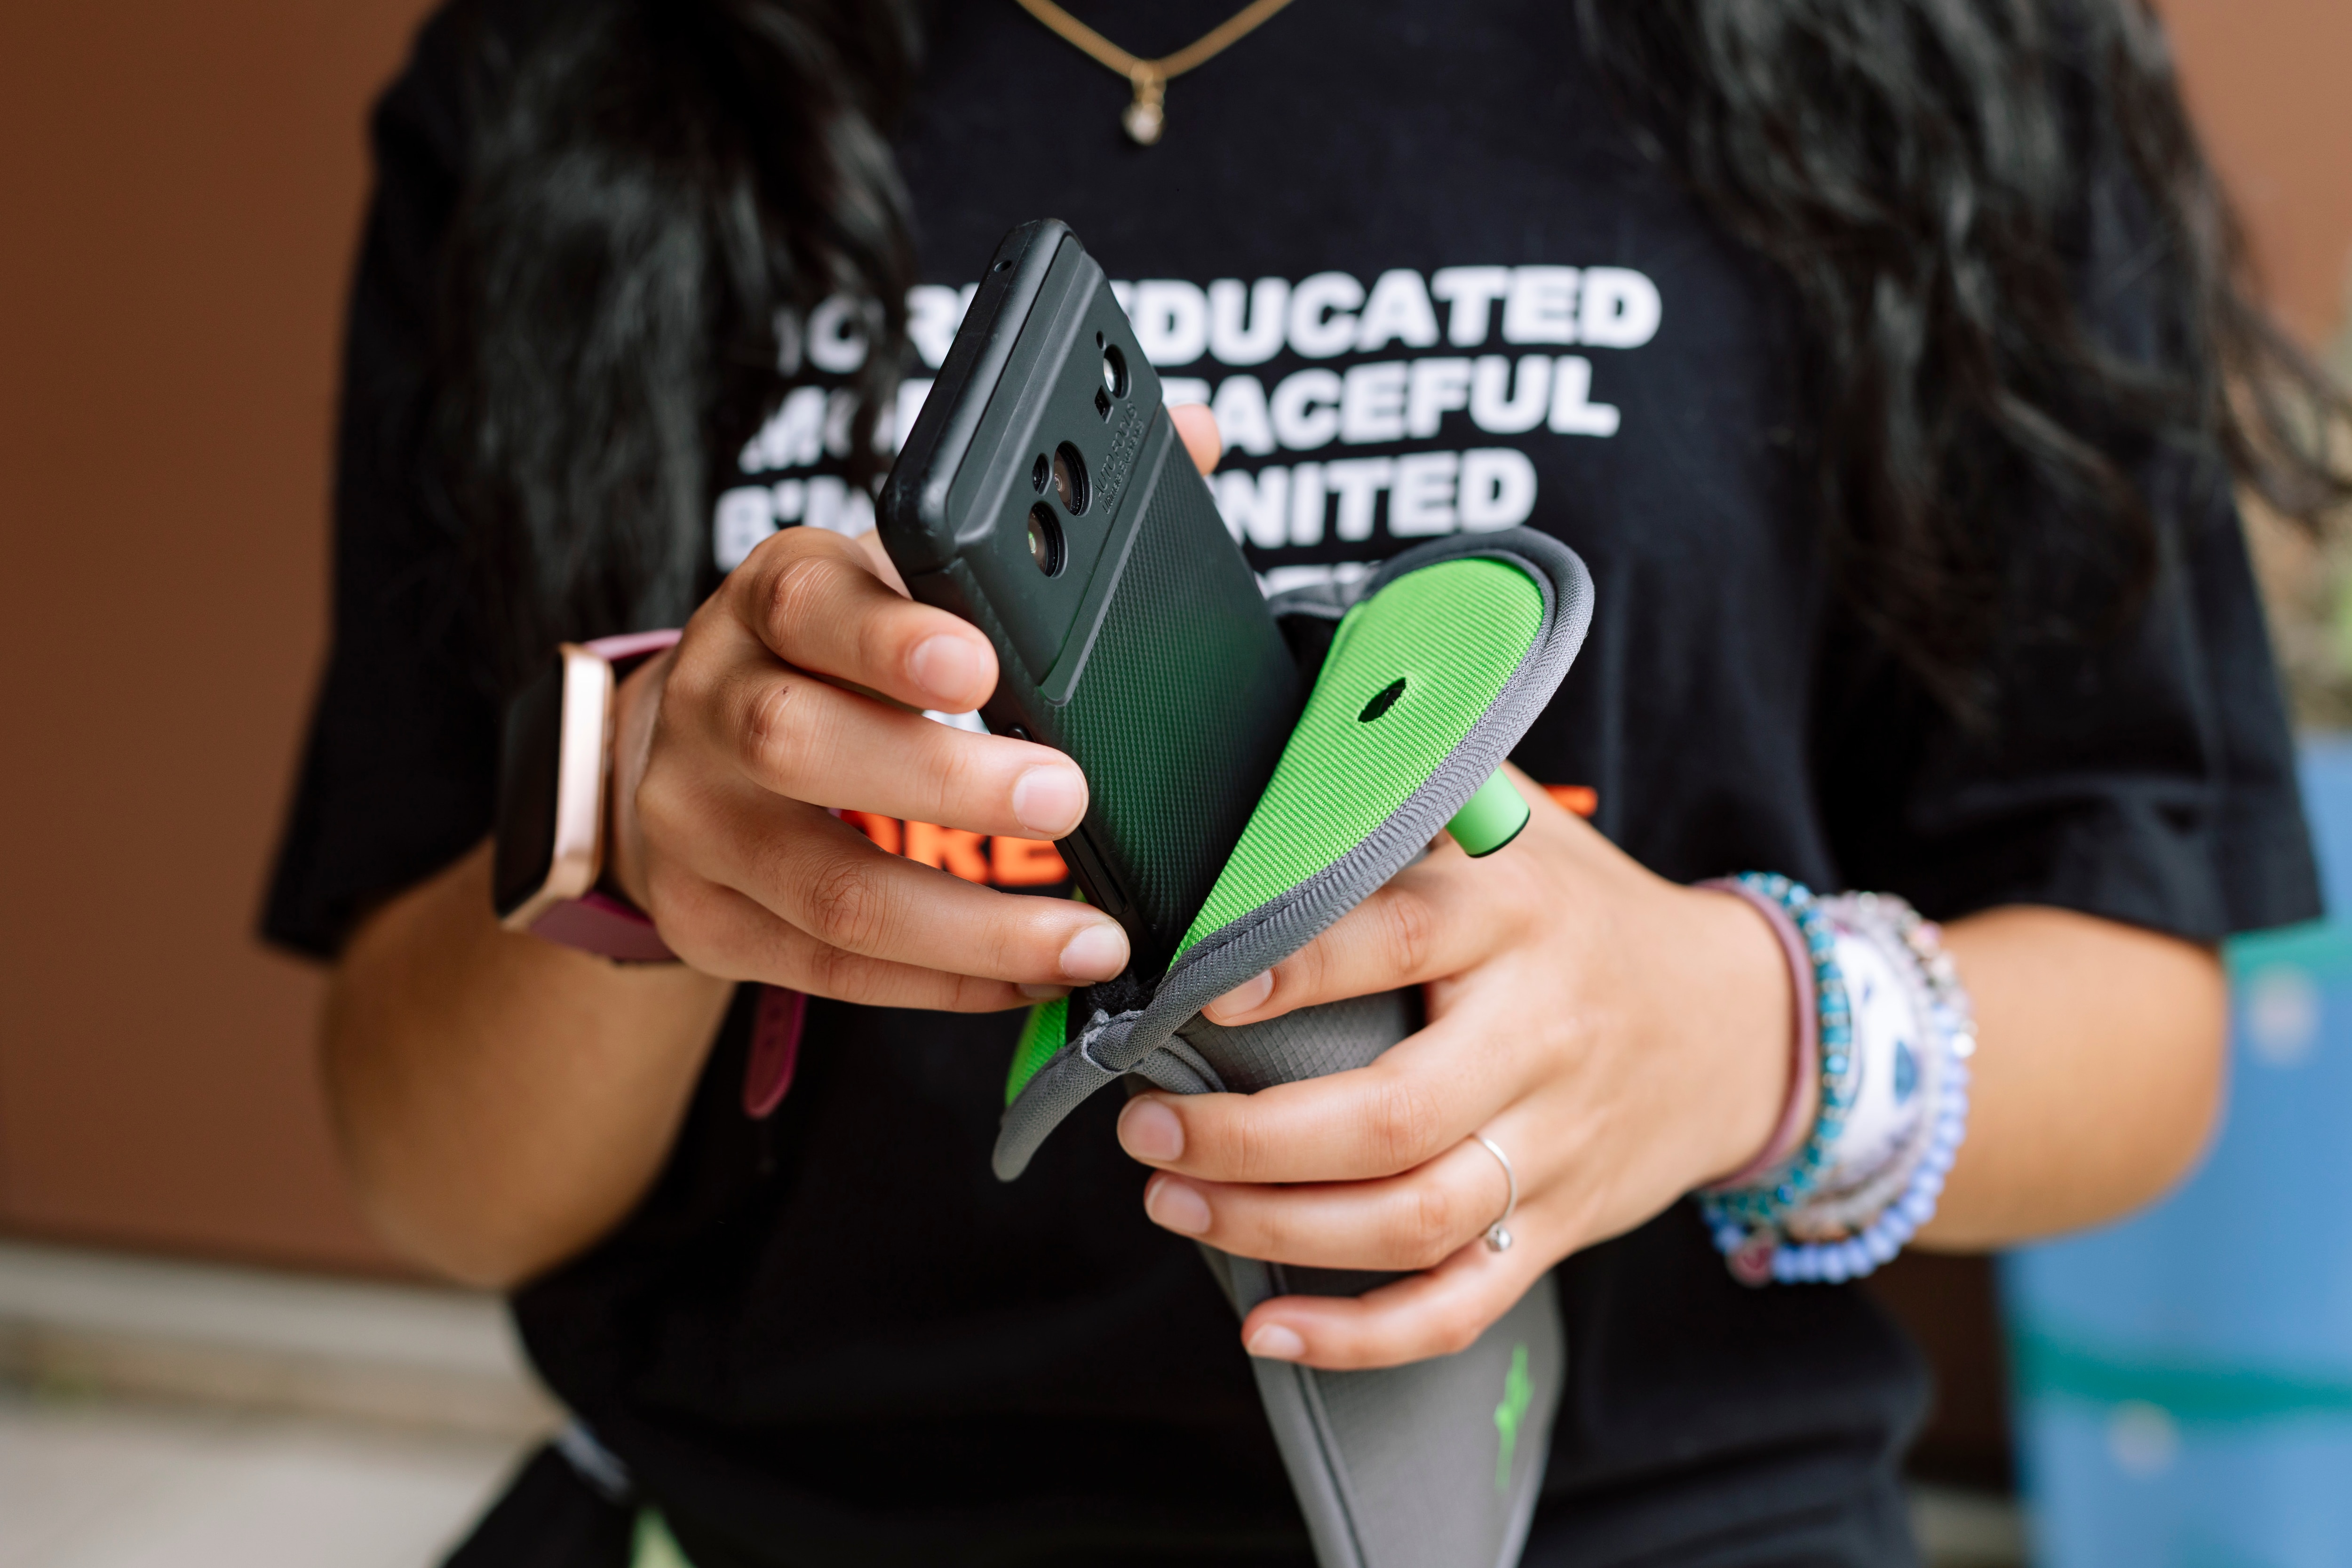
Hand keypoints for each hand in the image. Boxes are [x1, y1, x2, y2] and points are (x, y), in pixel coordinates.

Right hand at [600, 406, 1226, 1009]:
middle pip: (801, 745)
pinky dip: (944, 982)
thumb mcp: (896, 571)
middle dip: (943, 780)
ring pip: (826, 886)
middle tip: (1067, 797)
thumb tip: (1196, 435)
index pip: (811, 605)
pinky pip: (830, 969)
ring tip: (1090, 938)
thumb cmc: (828, 657)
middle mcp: (716, 705)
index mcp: (770, 600)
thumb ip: (1038, 520)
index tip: (982, 661)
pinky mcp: (707, 923)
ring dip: (971, 923)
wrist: (672, 755)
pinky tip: (1032, 978)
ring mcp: (696, 824)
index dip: (888, 635)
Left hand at [1113, 768, 1794, 1368]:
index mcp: (1513, 914)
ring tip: (1174, 1206)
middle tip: (1145, 1128)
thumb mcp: (1515, 827)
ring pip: (1414, 1218)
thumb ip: (1411, 792)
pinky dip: (1364, 1334)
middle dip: (1249, 1137)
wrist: (1739, 1023)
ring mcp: (1555, 1141)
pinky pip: (1463, 1301)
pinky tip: (1270, 1329)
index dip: (1293, 967)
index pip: (1396, 937)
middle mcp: (1539, 1032)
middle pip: (1393, 1114)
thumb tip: (1282, 739)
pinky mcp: (1561, 1223)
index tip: (1194, 988)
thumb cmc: (1582, 911)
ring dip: (1277, 1227)